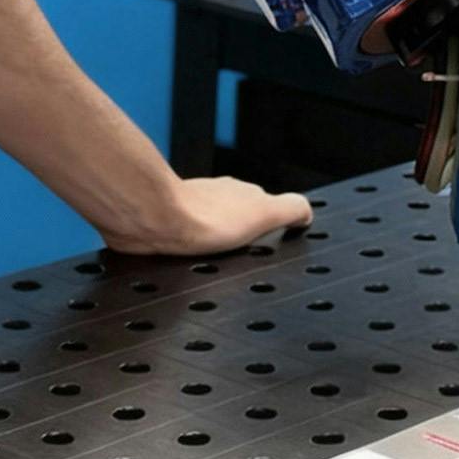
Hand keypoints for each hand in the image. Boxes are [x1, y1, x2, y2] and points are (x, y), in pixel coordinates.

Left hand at [102, 177, 313, 255]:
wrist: (152, 222)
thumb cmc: (202, 218)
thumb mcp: (266, 212)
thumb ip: (291, 208)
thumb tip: (307, 212)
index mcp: (243, 193)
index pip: (265, 206)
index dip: (269, 226)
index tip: (271, 241)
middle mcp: (216, 197)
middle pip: (236, 217)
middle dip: (240, 237)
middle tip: (243, 258)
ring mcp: (189, 210)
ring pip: (209, 228)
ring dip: (213, 244)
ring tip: (216, 264)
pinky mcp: (165, 226)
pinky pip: (184, 239)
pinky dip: (189, 250)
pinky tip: (188, 263)